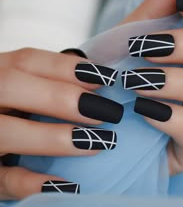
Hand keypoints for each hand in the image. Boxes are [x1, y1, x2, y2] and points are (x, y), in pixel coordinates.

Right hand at [0, 48, 122, 198]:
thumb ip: (49, 81)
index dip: (68, 67)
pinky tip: (68, 186)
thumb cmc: (14, 107)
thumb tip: (95, 80)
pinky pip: (1, 180)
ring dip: (56, 138)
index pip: (28, 60)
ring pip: (6, 133)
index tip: (108, 78)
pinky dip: (31, 184)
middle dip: (62, 98)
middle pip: (12, 85)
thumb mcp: (25, 89)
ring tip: (101, 142)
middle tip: (107, 111)